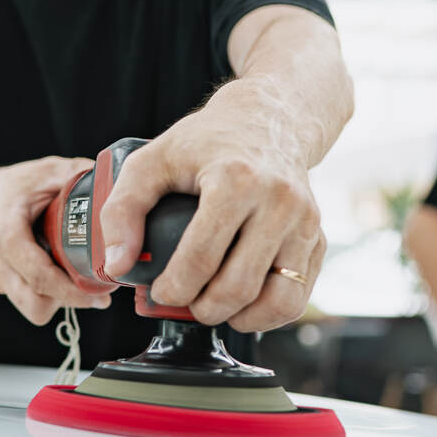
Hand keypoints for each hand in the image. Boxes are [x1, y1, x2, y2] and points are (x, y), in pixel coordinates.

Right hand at [0, 156, 113, 326]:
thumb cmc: (14, 187)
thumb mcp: (47, 171)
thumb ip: (80, 176)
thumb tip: (117, 184)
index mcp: (6, 235)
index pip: (40, 277)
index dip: (73, 290)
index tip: (103, 290)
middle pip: (36, 305)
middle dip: (71, 301)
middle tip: (98, 290)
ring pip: (34, 309)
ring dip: (61, 300)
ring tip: (80, 278)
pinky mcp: (4, 287)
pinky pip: (30, 301)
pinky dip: (50, 295)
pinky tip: (61, 272)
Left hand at [96, 115, 323, 332]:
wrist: (271, 118)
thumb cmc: (209, 141)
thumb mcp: (153, 159)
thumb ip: (123, 209)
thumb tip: (118, 264)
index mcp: (235, 180)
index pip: (201, 258)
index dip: (173, 288)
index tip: (161, 291)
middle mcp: (278, 201)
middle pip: (238, 287)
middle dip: (203, 309)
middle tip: (184, 301)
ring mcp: (305, 222)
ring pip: (277, 300)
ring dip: (239, 318)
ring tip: (214, 307)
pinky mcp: (318, 237)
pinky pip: (298, 295)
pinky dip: (268, 313)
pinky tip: (243, 304)